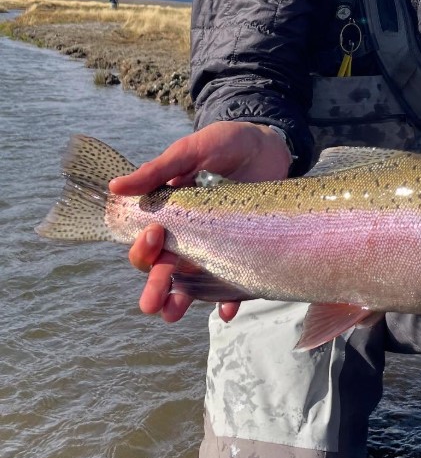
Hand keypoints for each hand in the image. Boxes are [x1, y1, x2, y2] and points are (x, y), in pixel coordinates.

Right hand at [110, 120, 292, 321]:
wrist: (268, 145)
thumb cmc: (226, 144)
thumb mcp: (193, 150)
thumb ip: (160, 169)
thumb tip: (115, 186)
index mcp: (171, 216)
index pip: (146, 244)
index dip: (142, 247)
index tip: (153, 232)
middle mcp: (189, 237)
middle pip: (163, 270)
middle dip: (154, 289)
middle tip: (151, 302)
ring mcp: (217, 247)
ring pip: (192, 284)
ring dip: (180, 302)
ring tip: (172, 314)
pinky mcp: (245, 252)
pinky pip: (235, 282)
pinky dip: (228, 300)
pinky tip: (227, 311)